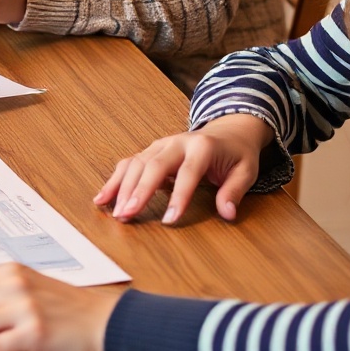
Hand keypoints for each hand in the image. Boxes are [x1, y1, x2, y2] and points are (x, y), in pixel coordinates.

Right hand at [95, 112, 272, 224]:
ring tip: (114, 211)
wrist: (228, 131)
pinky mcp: (150, 150)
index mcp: (202, 146)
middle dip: (138, 191)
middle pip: (153, 165)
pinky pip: (129, 163)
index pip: (188, 173)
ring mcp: (160, 145)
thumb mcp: (246, 171)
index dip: (178, 197)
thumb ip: (234, 191)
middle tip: (128, 214)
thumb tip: (227, 213)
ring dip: (122, 187)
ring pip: (136, 163)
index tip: (169, 219)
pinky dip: (114, 180)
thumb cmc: (236, 154)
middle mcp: (177, 142)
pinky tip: (103, 197)